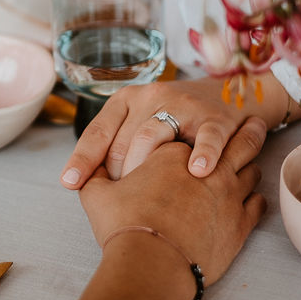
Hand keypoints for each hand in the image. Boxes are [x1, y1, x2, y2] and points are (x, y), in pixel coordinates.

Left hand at [61, 73, 289, 186]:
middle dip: (116, 176)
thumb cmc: (177, 120)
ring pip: (152, 136)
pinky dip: (202, 154)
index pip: (98, 130)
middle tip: (119, 204)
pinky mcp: (215, 117)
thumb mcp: (142, 122)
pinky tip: (197, 171)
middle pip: (123, 140)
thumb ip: (118, 146)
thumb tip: (88, 185)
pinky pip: (206, 136)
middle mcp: (150, 97)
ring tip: (145, 196)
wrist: (231, 95)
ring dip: (145, 169)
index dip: (82, 158)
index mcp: (127, 100)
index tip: (69, 183)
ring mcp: (183, 105)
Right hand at [79, 116, 266, 285]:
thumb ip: (91, 177)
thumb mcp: (95, 195)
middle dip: (239, 131)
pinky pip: (256, 202)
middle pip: (228, 139)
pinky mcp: (239, 222)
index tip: (176, 148)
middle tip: (250, 122)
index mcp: (169, 153)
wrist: (152, 265)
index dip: (175, 145)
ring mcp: (226, 193)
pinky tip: (251, 198)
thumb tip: (82, 173)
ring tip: (252, 157)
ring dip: (250, 161)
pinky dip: (254, 198)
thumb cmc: (123, 226)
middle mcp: (202, 165)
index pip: (176, 140)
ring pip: (248, 167)